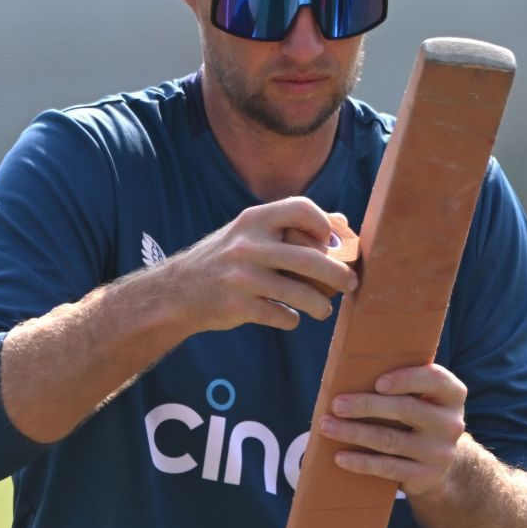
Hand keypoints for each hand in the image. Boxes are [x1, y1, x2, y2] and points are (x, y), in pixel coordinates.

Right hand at [160, 197, 357, 332]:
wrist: (177, 292)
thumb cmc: (225, 259)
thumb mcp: (250, 232)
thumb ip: (291, 224)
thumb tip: (341, 221)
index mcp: (254, 219)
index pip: (301, 208)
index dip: (324, 224)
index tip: (330, 242)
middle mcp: (249, 245)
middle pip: (312, 258)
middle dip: (338, 275)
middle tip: (349, 284)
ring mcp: (243, 277)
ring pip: (302, 293)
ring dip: (321, 305)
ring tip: (324, 310)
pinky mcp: (239, 306)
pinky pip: (282, 316)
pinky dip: (292, 319)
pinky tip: (289, 317)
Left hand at [318, 364, 468, 495]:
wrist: (441, 465)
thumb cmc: (419, 418)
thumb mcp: (423, 398)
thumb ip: (404, 383)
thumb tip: (352, 373)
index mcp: (452, 394)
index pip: (434, 379)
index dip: (406, 379)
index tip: (377, 383)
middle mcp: (451, 423)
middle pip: (405, 409)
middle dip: (366, 405)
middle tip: (336, 404)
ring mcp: (440, 452)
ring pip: (390, 440)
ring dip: (354, 432)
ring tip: (327, 427)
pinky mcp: (426, 476)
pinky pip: (388, 468)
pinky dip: (361, 462)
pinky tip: (340, 457)